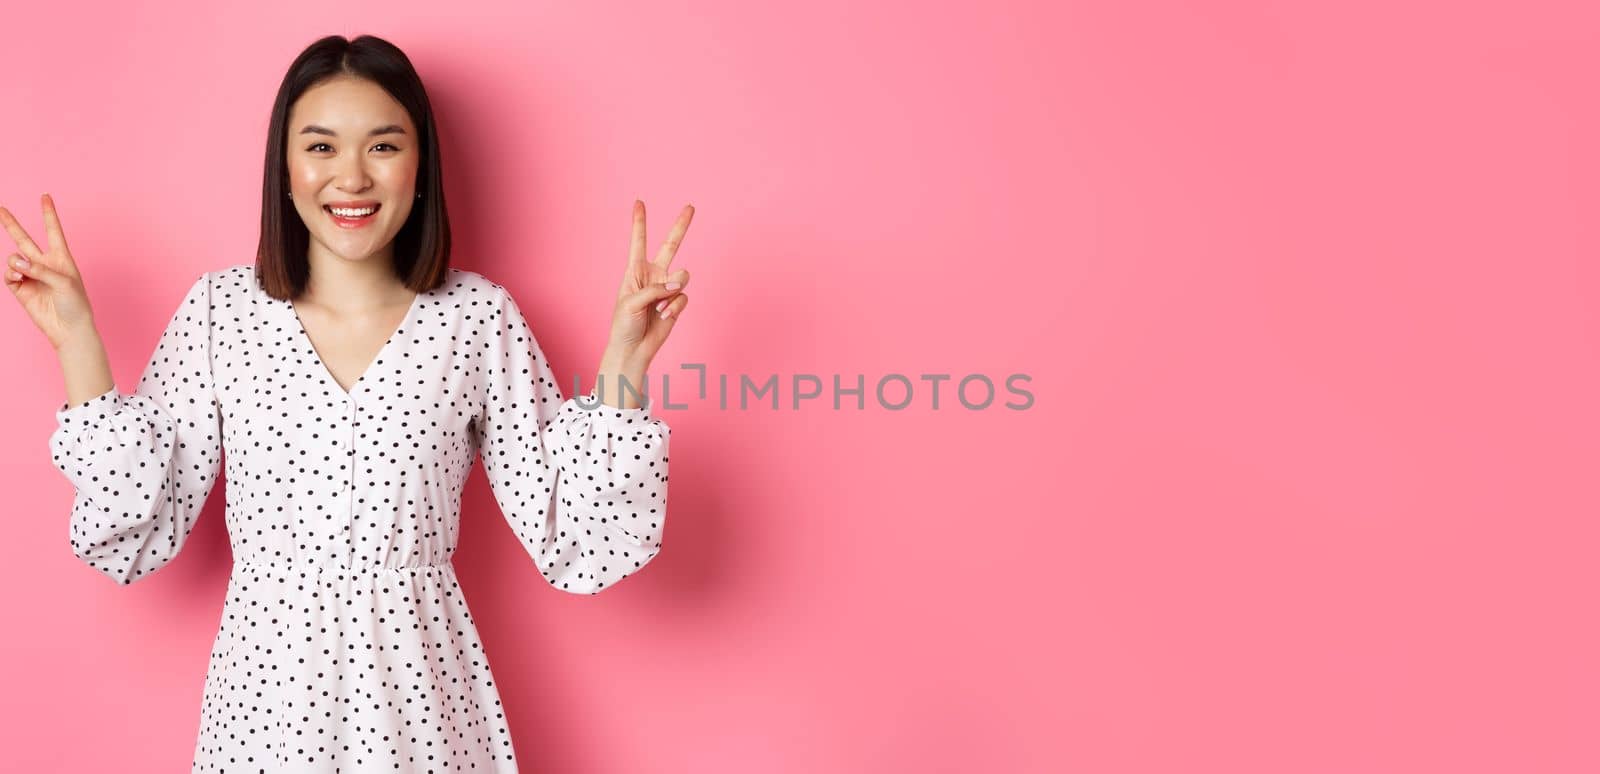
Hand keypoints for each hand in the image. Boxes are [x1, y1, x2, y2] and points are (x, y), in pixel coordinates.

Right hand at [2, 194, 97, 350]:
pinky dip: (11, 273)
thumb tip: (16, 262)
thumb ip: (40, 269)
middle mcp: (44, 264)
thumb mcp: (64, 282)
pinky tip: (18, 277)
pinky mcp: (21, 288)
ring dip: (16, 261)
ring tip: (23, 270)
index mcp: (62, 258)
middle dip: (11, 224)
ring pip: (14, 257)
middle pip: (24, 238)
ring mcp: (31, 276)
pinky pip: (9, 274)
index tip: (45, 196)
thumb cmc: (75, 304)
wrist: (69, 329)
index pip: (53, 231)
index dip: (48, 213)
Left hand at [605, 200, 692, 369]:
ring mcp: (667, 288)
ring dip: (673, 291)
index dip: (639, 222)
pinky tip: (664, 316)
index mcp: (635, 270)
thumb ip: (656, 289)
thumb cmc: (624, 324)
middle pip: (671, 245)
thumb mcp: (632, 302)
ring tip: (660, 306)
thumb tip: (679, 284)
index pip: (638, 242)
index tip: (639, 202)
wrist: (633, 348)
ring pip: (683, 276)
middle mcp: (654, 275)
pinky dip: (675, 307)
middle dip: (681, 226)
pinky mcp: (677, 302)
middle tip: (690, 207)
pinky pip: (684, 297)